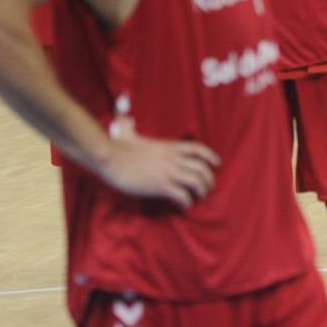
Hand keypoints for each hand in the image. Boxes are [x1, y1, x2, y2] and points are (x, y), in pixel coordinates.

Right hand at [99, 117, 220, 210]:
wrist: (110, 158)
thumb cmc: (117, 147)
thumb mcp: (129, 134)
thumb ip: (131, 127)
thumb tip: (124, 120)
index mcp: (169, 147)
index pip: (198, 149)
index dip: (210, 156)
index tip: (217, 164)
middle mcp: (173, 159)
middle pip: (202, 168)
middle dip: (208, 180)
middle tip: (208, 189)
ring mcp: (168, 172)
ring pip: (196, 182)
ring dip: (201, 192)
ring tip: (199, 199)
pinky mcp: (161, 185)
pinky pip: (182, 195)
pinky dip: (187, 202)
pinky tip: (185, 206)